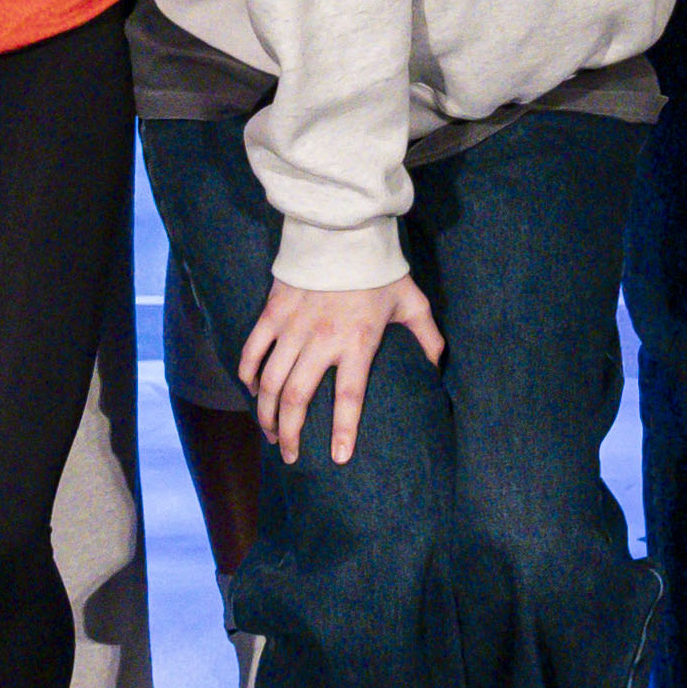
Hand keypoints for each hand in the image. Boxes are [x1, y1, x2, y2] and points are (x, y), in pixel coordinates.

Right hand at [235, 275, 444, 466]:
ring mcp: (293, 325)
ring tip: (269, 433)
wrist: (345, 227)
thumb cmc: (380, 269)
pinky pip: (253, 348)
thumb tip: (439, 366)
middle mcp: (322, 339)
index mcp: (358, 341)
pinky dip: (247, 373)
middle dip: (290, 432)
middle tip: (290, 455)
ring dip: (265, 412)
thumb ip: (426, 337)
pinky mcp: (274, 310)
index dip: (343, 431)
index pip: (349, 397)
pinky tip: (250, 390)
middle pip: (296, 396)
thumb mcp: (412, 302)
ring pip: (269, 380)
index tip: (338, 459)